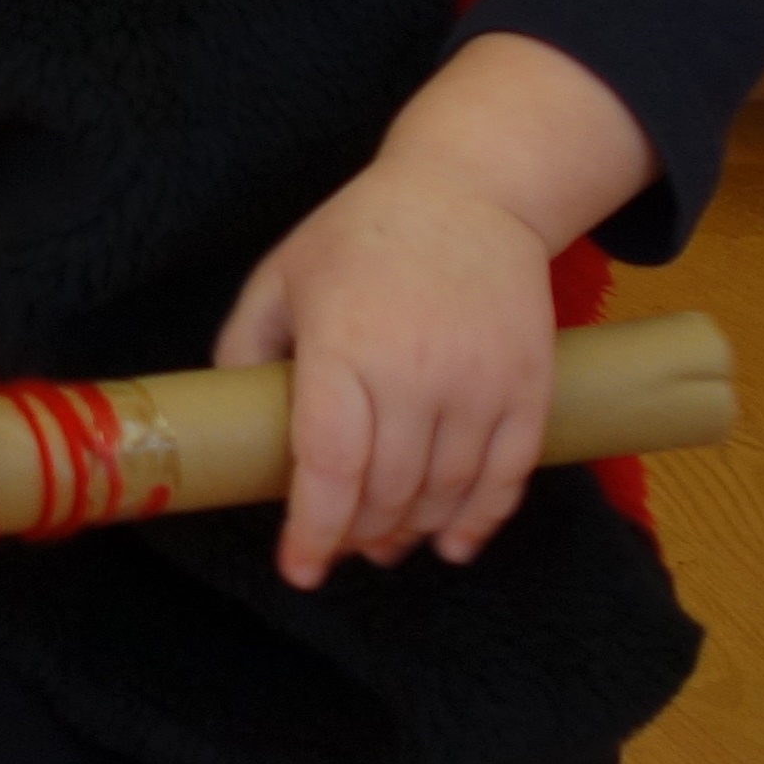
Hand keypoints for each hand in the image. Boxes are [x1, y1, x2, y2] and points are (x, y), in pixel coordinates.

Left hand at [215, 31, 653, 586]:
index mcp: (344, 347)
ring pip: (445, 492)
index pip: (328, 464)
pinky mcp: (528, 388)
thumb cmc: (359, 234)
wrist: (468, 194)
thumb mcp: (281, 275)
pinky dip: (480, 521)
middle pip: (387, 490)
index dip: (312, 528)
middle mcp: (415, 373)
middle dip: (358, 534)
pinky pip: (507, 476)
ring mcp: (479, 383)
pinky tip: (453, 542)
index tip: (298, 569)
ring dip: (412, 532)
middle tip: (340, 548)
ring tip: (385, 544)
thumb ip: (246, 346)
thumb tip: (234, 419)